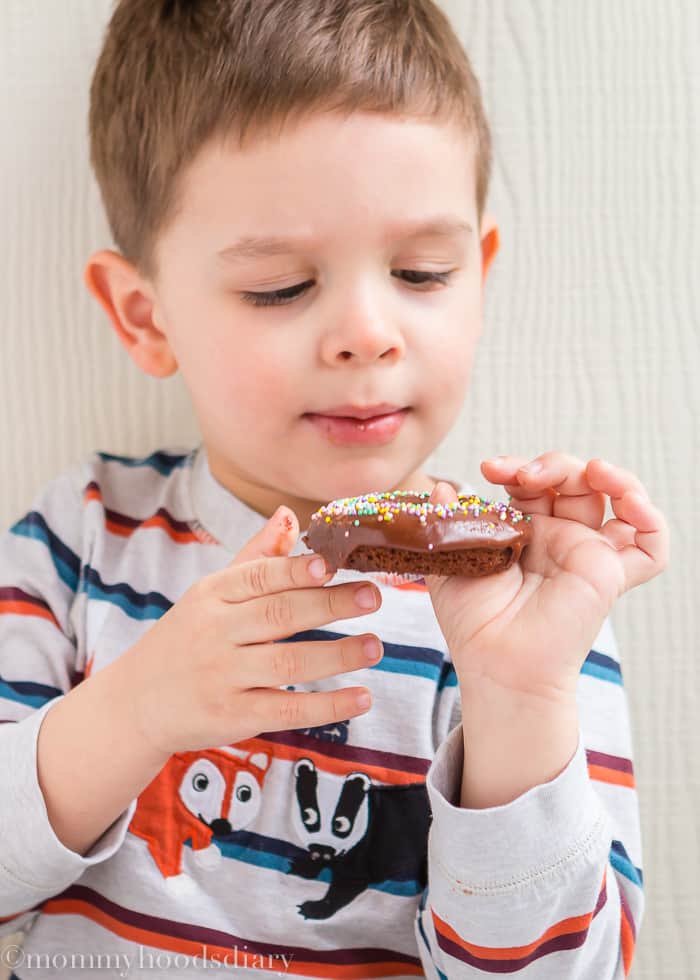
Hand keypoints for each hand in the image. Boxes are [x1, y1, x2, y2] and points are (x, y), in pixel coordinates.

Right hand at [123, 507, 382, 755]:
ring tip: (376, 646)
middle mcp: (215, 634)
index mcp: (211, 596)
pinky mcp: (233, 717)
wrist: (135, 703)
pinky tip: (362, 698)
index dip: (293, 570)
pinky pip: (287, 710)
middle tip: (373, 597)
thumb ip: (255, 557)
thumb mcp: (209, 594)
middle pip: (278, 616)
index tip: (330, 564)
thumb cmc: (185, 639)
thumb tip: (289, 513)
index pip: (257, 578)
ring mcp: (222, 677)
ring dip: (338, 655)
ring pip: (288, 664)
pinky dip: (328, 706)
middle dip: (329, 605)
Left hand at [425, 453, 668, 704]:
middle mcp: (559, 537)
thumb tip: (441, 489)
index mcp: (523, 530)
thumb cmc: (473, 622)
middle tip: (525, 476)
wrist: (496, 662)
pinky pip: (651, 547)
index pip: (532, 482)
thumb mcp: (449, 562)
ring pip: (618, 498)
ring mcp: (587, 553)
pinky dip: (651, 519)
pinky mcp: (610, 574)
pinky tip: (630, 502)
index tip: (490, 469)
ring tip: (592, 470)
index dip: (516, 468)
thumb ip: (447, 523)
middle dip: (554, 465)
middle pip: (574, 481)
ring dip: (610, 475)